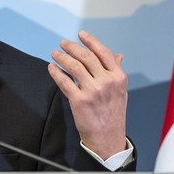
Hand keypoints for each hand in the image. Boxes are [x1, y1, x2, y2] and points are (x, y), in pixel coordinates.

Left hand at [48, 30, 127, 158]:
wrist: (108, 138)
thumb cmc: (113, 114)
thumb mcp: (121, 91)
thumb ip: (117, 71)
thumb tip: (118, 55)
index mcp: (118, 77)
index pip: (102, 53)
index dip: (90, 41)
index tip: (81, 35)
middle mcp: (106, 82)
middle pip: (86, 57)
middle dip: (72, 47)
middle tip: (63, 44)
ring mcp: (92, 91)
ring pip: (74, 66)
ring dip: (61, 57)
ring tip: (55, 54)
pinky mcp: (79, 101)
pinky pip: (64, 81)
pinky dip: (56, 72)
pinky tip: (52, 68)